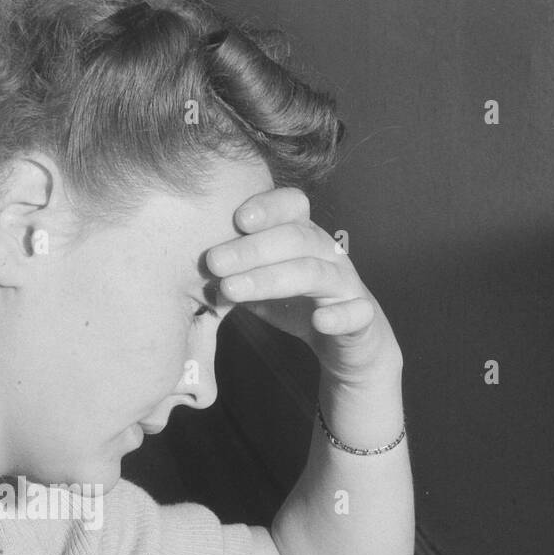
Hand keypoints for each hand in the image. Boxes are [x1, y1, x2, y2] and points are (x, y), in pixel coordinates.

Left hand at [206, 187, 401, 387]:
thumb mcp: (263, 287)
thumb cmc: (301, 308)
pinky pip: (355, 314)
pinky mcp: (363, 320)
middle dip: (252, 248)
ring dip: (273, 279)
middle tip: (213, 262)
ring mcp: (348, 285)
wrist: (350, 347)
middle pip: (296, 238)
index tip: (235, 218)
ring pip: (315, 273)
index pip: (293, 207)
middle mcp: (329, 254)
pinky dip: (339, 316)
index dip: (268, 207)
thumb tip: (190, 271)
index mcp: (305, 238)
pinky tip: (319, 321)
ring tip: (233, 291)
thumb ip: (236, 275)